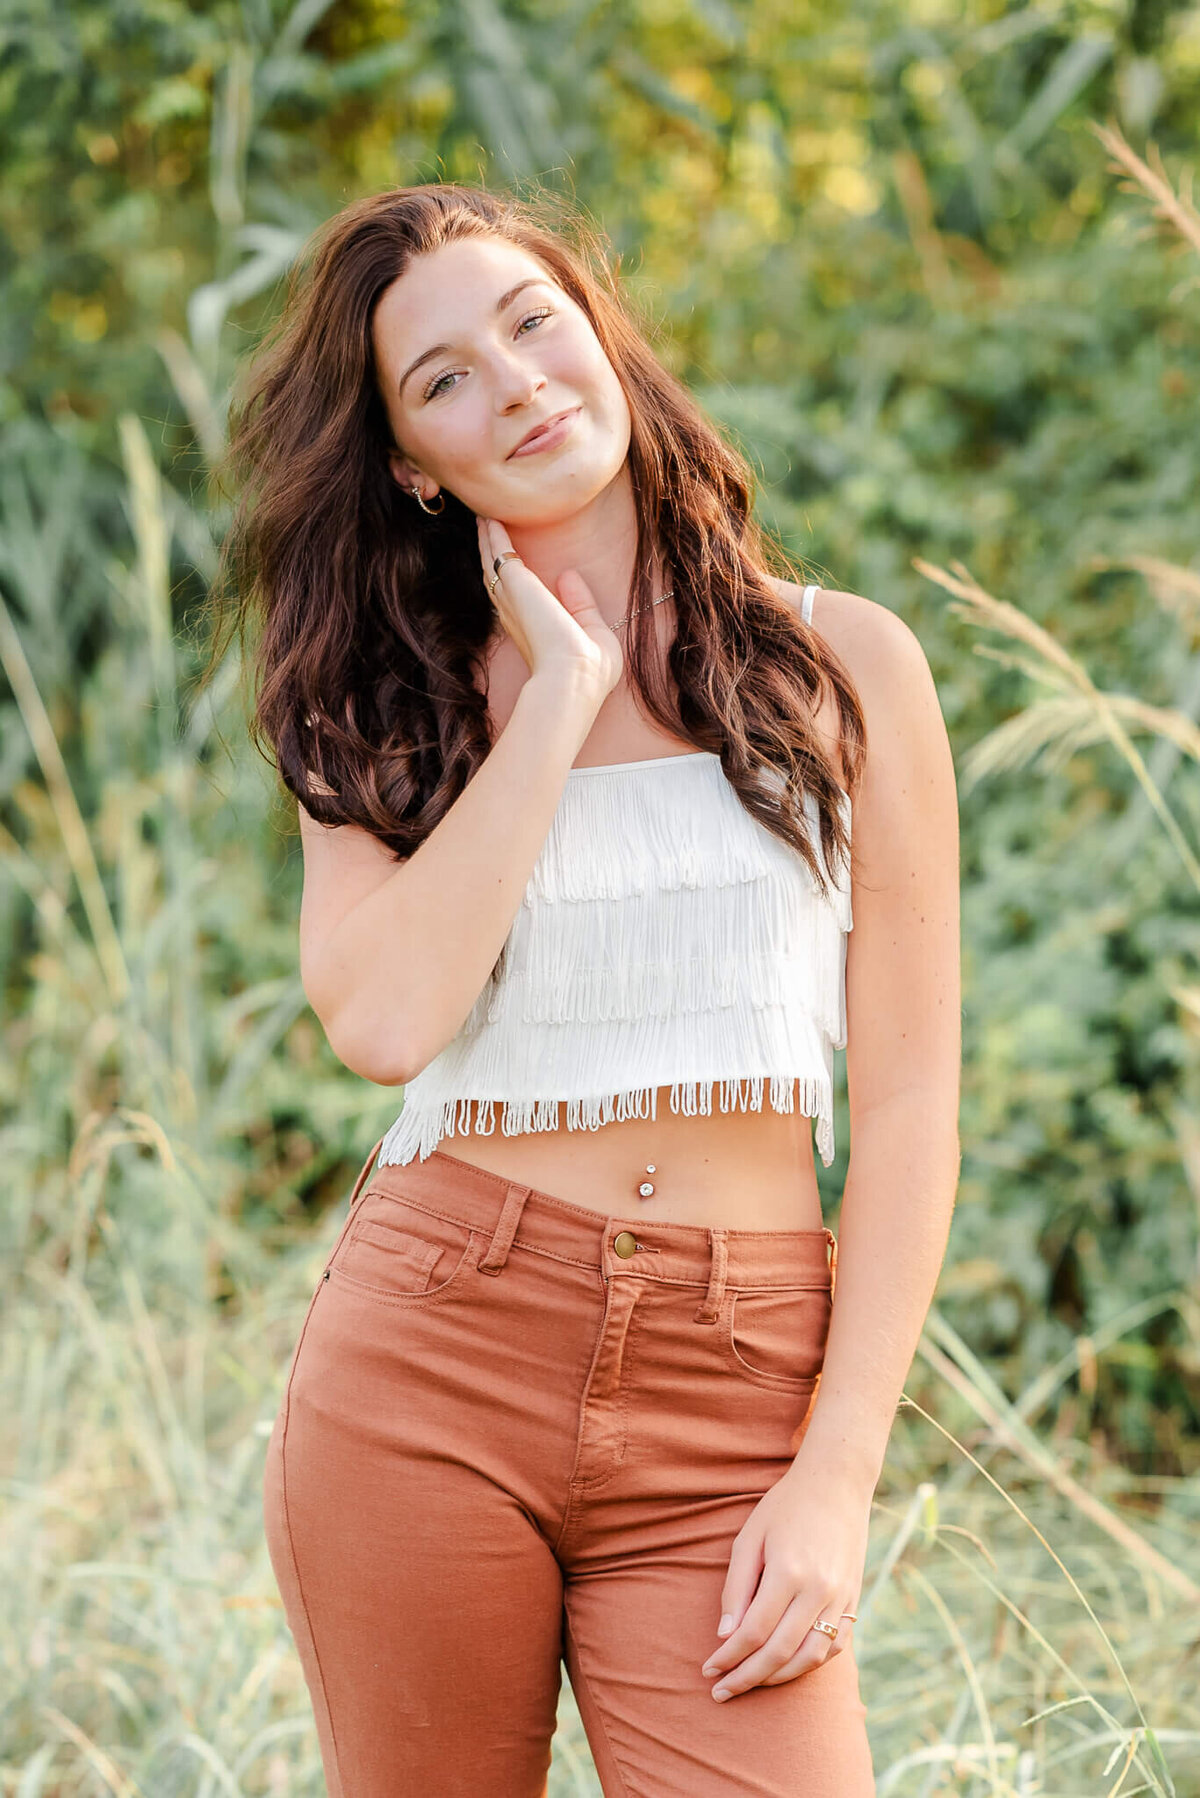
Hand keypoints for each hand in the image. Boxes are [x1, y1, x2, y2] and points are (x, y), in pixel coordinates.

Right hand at [476, 515, 622, 700]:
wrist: (575, 678)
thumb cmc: (589, 668)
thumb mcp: (593, 630)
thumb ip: (581, 604)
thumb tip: (568, 575)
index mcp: (534, 630)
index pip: (518, 600)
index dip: (511, 580)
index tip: (508, 562)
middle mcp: (516, 615)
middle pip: (497, 578)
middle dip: (491, 554)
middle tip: (486, 529)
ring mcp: (513, 600)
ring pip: (492, 564)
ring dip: (487, 540)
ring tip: (484, 519)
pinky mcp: (516, 585)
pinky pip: (499, 553)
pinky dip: (494, 535)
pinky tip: (491, 519)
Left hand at [699, 1454, 870, 1701]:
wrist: (836, 1483)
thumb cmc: (784, 1506)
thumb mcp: (750, 1537)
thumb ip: (736, 1588)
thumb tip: (724, 1635)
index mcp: (788, 1572)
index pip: (753, 1632)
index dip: (728, 1657)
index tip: (708, 1669)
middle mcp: (818, 1590)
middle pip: (779, 1653)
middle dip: (747, 1678)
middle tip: (721, 1692)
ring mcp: (841, 1598)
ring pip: (809, 1658)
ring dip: (777, 1678)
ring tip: (750, 1683)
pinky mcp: (853, 1599)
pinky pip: (834, 1646)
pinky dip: (809, 1663)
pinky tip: (787, 1667)